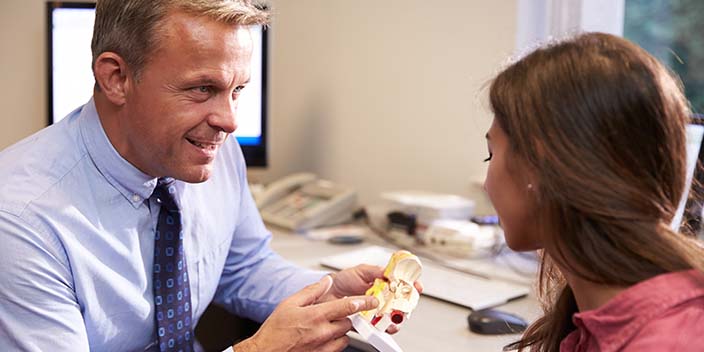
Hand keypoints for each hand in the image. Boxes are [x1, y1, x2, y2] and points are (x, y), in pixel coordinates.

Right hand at [234, 275, 378, 351]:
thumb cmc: (274, 331)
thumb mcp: (289, 303)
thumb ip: (311, 291)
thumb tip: (325, 282)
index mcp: (316, 316)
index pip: (347, 307)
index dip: (363, 302)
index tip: (372, 300)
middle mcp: (322, 332)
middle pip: (348, 322)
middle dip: (345, 317)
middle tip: (333, 314)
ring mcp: (323, 347)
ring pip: (345, 337)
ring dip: (341, 331)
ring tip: (326, 327)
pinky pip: (337, 348)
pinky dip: (335, 342)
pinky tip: (324, 338)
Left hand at [318, 264, 423, 334]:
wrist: (326, 294)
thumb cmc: (342, 280)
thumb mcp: (360, 270)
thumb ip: (375, 270)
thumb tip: (390, 272)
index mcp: (382, 283)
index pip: (402, 284)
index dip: (411, 285)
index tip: (416, 286)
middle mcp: (381, 298)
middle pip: (401, 302)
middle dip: (408, 304)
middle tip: (408, 303)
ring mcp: (375, 310)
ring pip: (392, 317)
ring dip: (397, 318)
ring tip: (396, 317)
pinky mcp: (367, 322)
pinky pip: (379, 327)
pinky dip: (384, 328)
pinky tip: (385, 325)